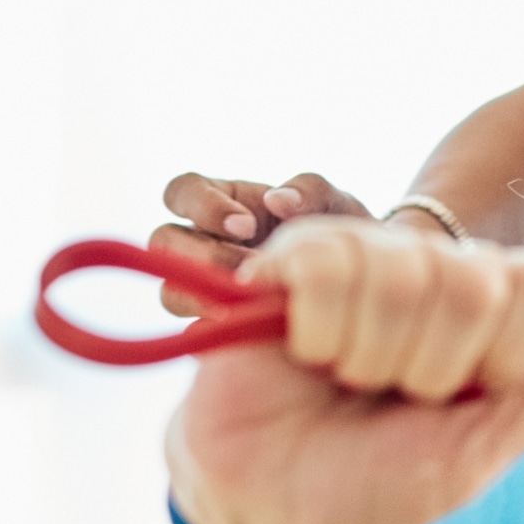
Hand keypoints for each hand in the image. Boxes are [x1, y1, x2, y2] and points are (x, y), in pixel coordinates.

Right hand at [151, 172, 375, 315]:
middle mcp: (202, 243)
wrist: (359, 285)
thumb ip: (311, 191)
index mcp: (221, 203)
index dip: (202, 205)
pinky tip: (253, 329)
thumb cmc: (336, 232)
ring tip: (255, 298)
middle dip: (205, 254)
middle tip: (252, 266)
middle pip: (165, 242)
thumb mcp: (334, 204)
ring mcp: (200, 287)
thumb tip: (277, 199)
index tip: (246, 224)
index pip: (181, 192)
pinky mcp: (212, 327)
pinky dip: (218, 330)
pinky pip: (194, 332)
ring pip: (170, 290)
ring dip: (204, 295)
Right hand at [167, 216, 523, 523]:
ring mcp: (377, 256)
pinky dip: (318, 331)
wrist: (265, 499)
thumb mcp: (468, 463)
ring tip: (347, 380)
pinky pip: (332, 271)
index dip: (513, 356)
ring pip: (405, 278)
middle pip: (479, 287)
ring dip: (369, 356)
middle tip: (396, 396)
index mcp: (502, 317)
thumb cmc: (370, 482)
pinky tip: (305, 351)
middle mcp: (447, 274)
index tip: (473, 397)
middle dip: (433, 369)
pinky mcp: (304, 255)